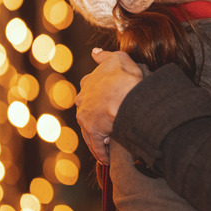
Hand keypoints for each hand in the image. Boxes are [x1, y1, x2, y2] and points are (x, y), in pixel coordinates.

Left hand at [74, 48, 142, 163]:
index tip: (108, 106)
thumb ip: (105, 56)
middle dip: (99, 120)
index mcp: (88, 83)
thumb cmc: (125, 75)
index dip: (101, 99)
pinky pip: (97, 145)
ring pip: (91, 130)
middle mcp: (83, 99)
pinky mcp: (92, 131)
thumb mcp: (118, 57)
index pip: (90, 90)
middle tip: (111, 128)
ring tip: (112, 145)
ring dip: (101, 138)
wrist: (128, 94)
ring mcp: (86, 116)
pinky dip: (102, 152)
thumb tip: (95, 52)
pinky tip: (108, 157)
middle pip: (89, 113)